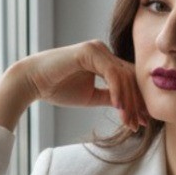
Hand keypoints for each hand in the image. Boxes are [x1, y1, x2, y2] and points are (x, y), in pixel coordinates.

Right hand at [18, 40, 148, 129]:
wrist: (32, 82)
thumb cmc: (58, 88)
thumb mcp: (91, 96)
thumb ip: (110, 97)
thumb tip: (129, 107)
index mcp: (105, 60)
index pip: (129, 79)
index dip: (138, 101)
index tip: (143, 122)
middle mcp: (104, 51)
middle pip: (131, 77)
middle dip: (137, 103)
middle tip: (139, 125)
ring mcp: (97, 49)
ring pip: (124, 76)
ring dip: (129, 101)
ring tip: (128, 122)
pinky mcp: (89, 51)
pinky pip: (112, 73)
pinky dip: (117, 91)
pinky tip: (118, 108)